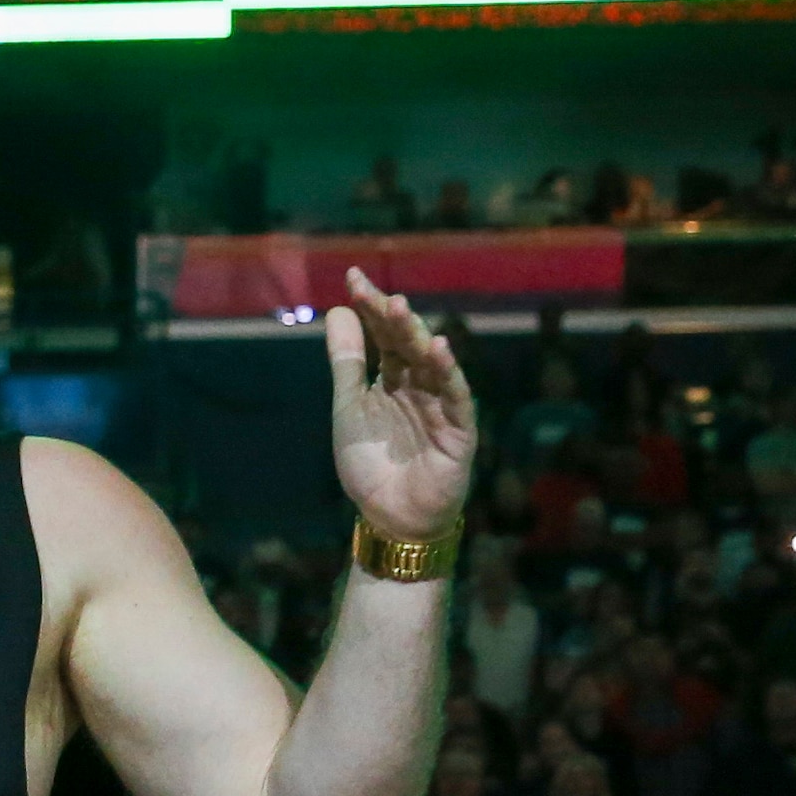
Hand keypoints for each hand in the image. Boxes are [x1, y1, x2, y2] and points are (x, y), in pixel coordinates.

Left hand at [323, 270, 474, 540]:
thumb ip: (346, 363)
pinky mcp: (459, 428)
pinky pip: (455, 395)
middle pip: (407, 342)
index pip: (383, 334)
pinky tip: (438, 348)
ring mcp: (440, 404)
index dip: (370, 308)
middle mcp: (419, 384)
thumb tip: (337, 310)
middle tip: (376, 293)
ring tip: (400, 309)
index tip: (353, 278)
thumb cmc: (371, 466)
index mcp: (393, 378)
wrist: (389, 517)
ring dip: (416, 335)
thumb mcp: (349, 409)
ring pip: (430, 362)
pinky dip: (447, 372)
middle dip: (392, 316)